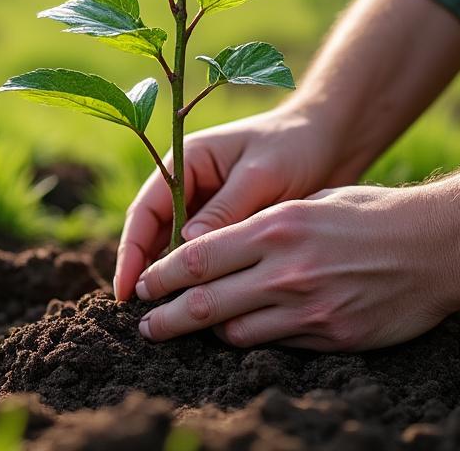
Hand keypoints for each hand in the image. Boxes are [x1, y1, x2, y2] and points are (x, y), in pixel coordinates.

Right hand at [113, 106, 357, 301]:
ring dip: (174, 280)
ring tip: (168, 319)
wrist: (333, 140)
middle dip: (146, 273)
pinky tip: (204, 305)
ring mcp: (208, 208)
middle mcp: (189, 187)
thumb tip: (189, 248)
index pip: (145, 211)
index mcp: (186, 162)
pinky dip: (204, 279)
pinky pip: (208, 257)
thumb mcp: (261, 174)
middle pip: (155, 235)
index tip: (127, 290)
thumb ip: (226, 209)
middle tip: (143, 316)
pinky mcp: (230, 227)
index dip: (131, 252)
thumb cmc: (296, 147)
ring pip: (179, 250)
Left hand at [133, 185, 459, 350]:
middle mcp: (285, 271)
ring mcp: (309, 309)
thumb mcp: (308, 203)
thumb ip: (257, 225)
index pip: (196, 257)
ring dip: (208, 333)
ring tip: (188, 332)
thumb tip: (206, 244)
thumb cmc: (370, 214)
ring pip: (234, 331)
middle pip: (203, 303)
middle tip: (146, 325)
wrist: (439, 246)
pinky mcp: (331, 337)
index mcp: (275, 228)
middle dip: (166, 318)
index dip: (159, 276)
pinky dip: (252, 340)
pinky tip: (241, 335)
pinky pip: (274, 345)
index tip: (141, 285)